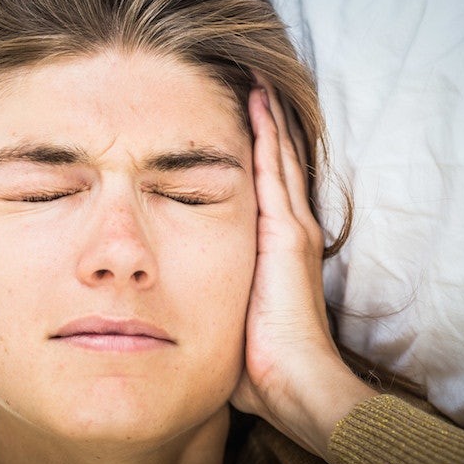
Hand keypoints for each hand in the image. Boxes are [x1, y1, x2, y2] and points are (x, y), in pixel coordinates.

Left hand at [229, 76, 374, 460]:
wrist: (293, 383)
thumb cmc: (259, 363)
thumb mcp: (226, 315)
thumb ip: (209, 296)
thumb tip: (171, 301)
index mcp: (270, 250)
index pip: (261, 189)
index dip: (252, 155)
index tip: (231, 125)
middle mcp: (286, 231)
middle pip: (273, 164)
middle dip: (262, 126)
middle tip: (248, 83)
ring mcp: (290, 229)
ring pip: (276, 158)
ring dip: (265, 119)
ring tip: (254, 80)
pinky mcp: (286, 233)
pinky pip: (273, 169)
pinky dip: (267, 134)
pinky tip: (257, 102)